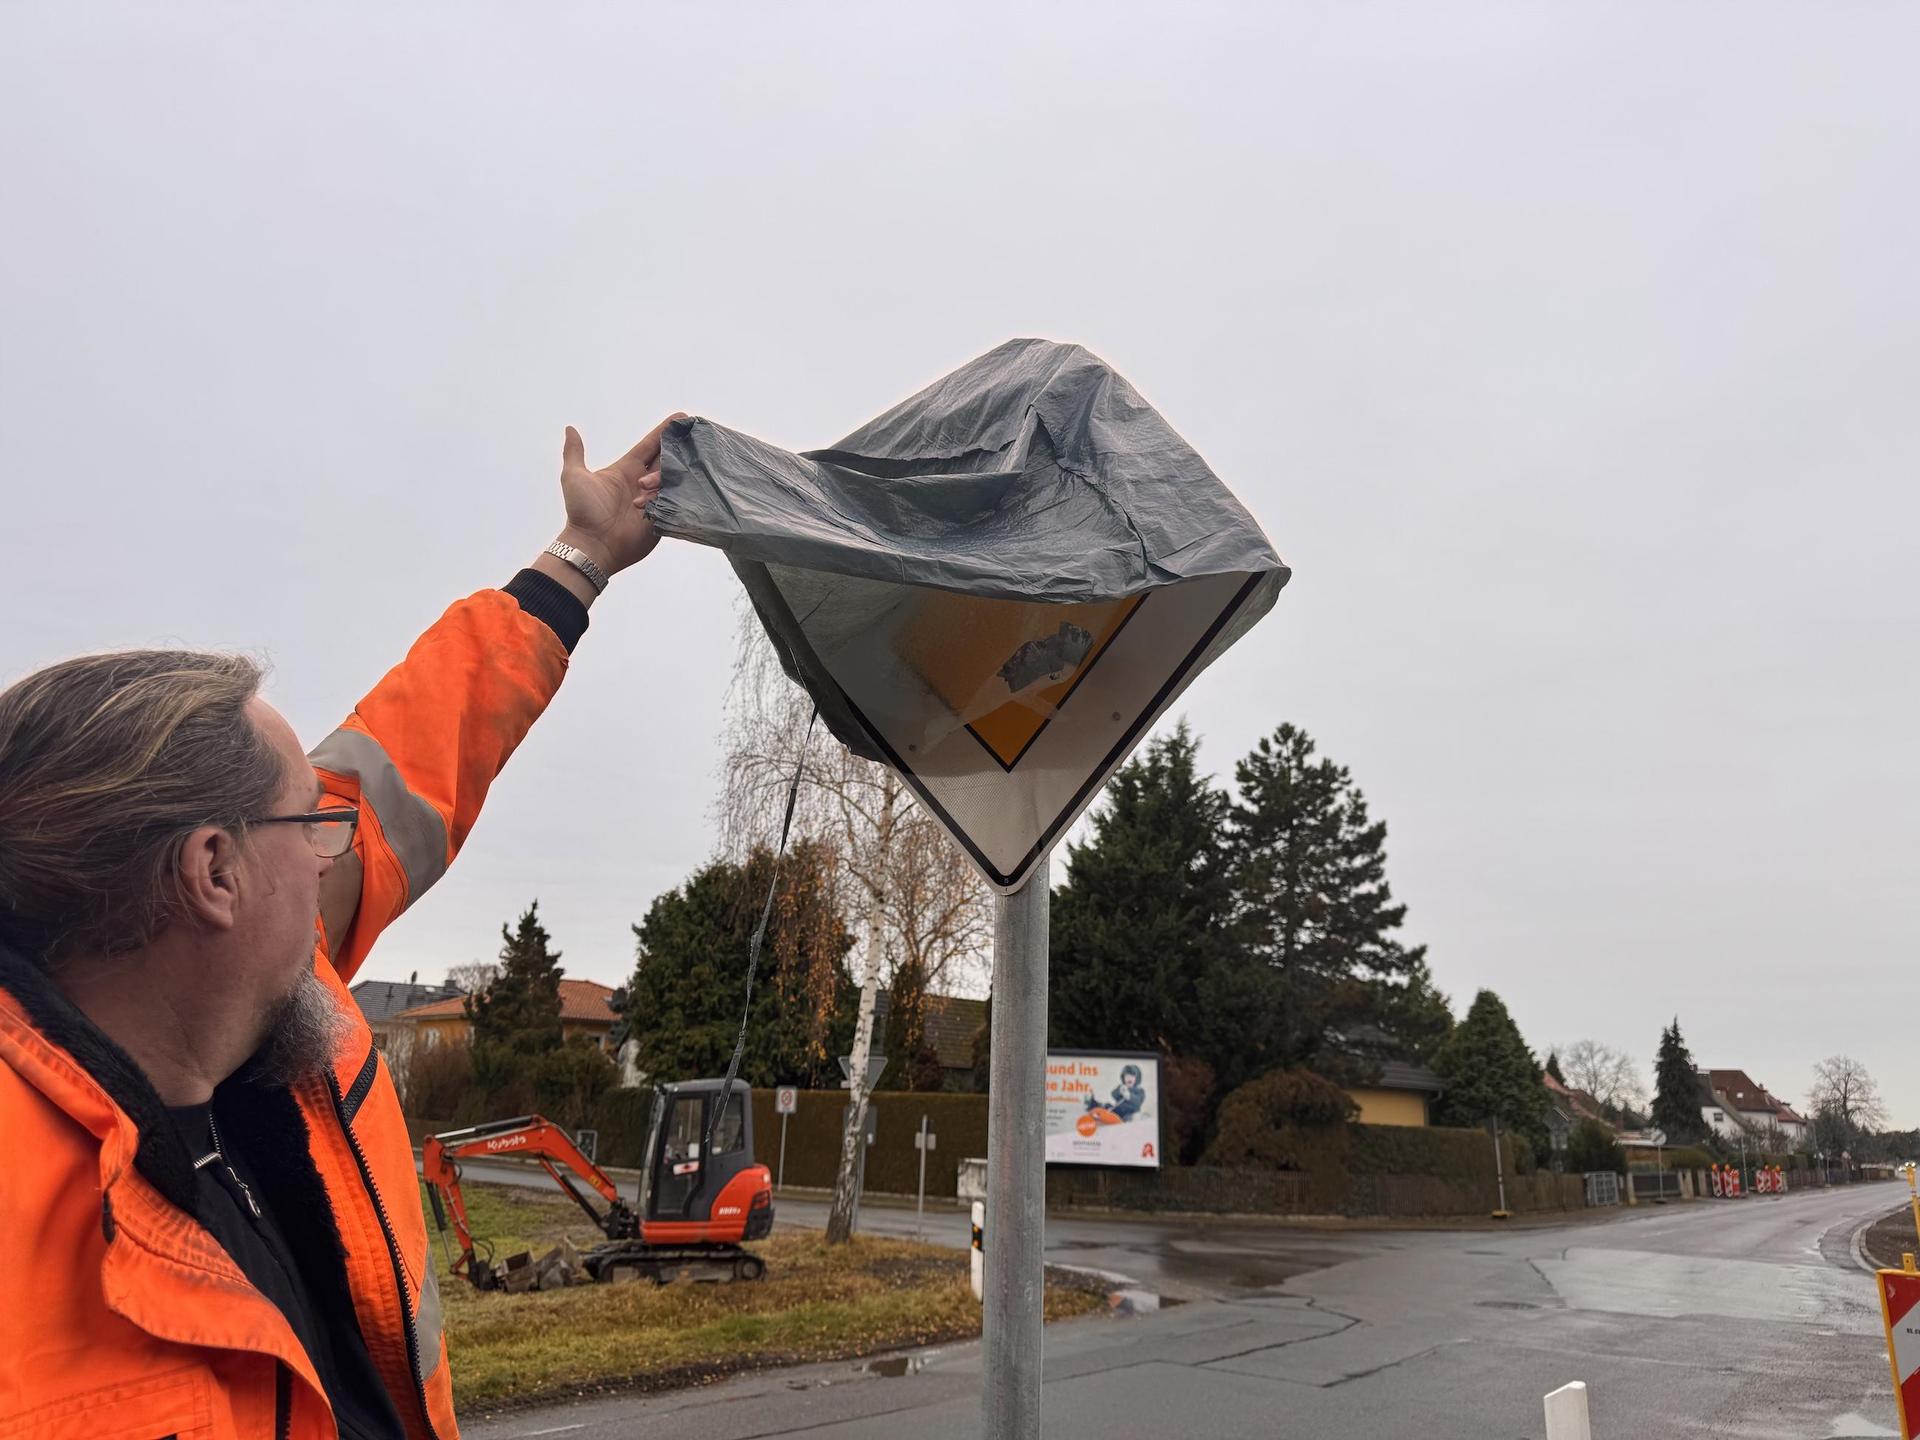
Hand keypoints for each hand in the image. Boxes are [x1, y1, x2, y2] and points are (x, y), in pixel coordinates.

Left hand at [555, 413, 685, 575]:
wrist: (592, 545)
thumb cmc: (582, 512)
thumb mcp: (574, 477)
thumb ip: (574, 452)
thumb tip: (570, 429)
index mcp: (626, 469)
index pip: (650, 445)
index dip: (664, 432)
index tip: (680, 418)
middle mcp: (643, 482)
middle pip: (666, 459)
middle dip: (677, 448)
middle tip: (690, 438)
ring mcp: (654, 499)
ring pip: (672, 479)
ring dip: (666, 476)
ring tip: (645, 485)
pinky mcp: (661, 517)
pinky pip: (676, 501)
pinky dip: (678, 495)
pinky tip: (681, 488)